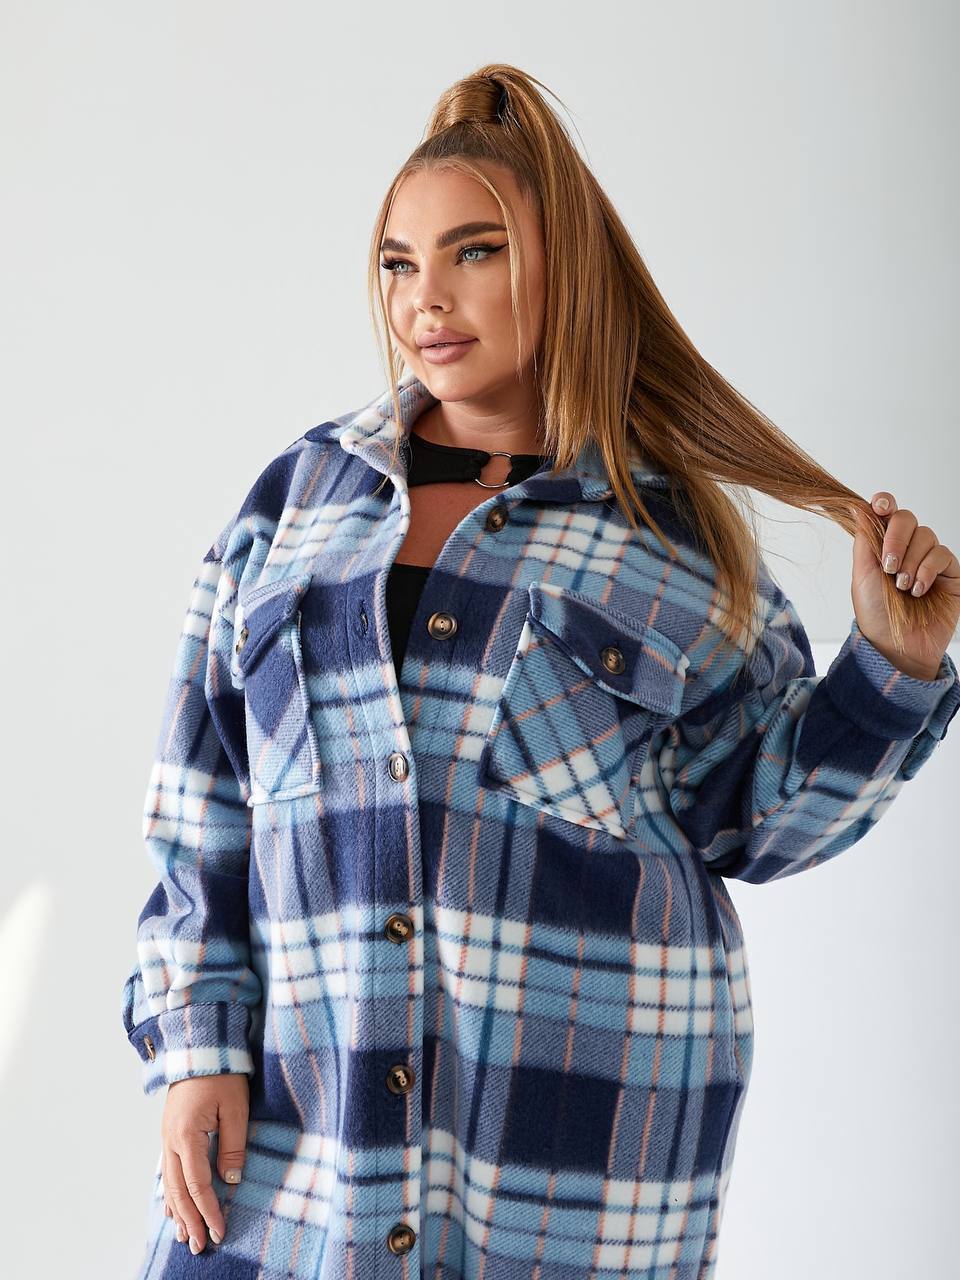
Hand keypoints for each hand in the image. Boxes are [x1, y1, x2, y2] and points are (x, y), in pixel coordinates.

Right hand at [161, 1073, 249, 1253]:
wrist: (200, 1045)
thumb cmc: (222, 1073)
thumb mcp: (235, 1107)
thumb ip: (233, 1144)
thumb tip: (230, 1179)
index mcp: (186, 1134)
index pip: (198, 1184)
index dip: (209, 1210)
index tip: (220, 1231)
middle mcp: (170, 1139)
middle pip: (178, 1190)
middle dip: (190, 1220)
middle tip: (200, 1246)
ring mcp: (166, 1136)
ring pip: (169, 1183)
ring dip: (177, 1211)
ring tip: (185, 1236)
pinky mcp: (169, 1131)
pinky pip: (167, 1170)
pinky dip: (170, 1192)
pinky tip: (173, 1206)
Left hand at [852, 492, 959, 678]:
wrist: (897, 647)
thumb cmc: (876, 615)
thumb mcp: (862, 575)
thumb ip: (864, 540)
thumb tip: (856, 507)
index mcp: (882, 546)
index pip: (886, 513)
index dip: (885, 503)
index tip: (880, 505)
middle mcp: (907, 549)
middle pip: (907, 519)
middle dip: (896, 539)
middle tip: (889, 566)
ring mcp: (929, 560)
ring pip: (926, 535)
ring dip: (911, 560)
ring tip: (902, 586)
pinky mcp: (949, 573)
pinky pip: (942, 554)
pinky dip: (927, 569)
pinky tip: (918, 590)